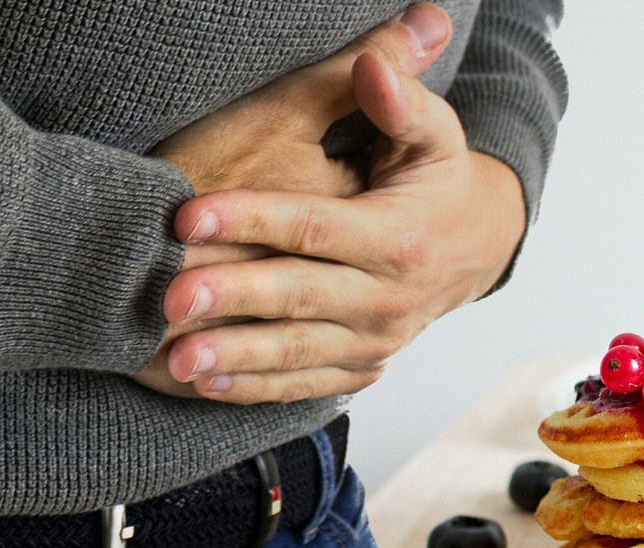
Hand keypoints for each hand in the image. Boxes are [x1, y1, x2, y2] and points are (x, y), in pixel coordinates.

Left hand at [160, 53, 526, 403]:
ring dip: (235, 358)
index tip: (187, 216)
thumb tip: (371, 62)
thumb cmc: (438, 182)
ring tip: (177, 359)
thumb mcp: (435, 135)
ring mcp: (375, 341)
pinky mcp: (361, 367)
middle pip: (298, 297)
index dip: (250, 218)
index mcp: (398, 238)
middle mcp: (388, 298)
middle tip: (168, 299)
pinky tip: (204, 384)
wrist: (475, 250)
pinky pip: (305, 384)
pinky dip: (255, 389)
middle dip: (232, 299)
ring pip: (297, 353)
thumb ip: (401, 101)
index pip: (314, 228)